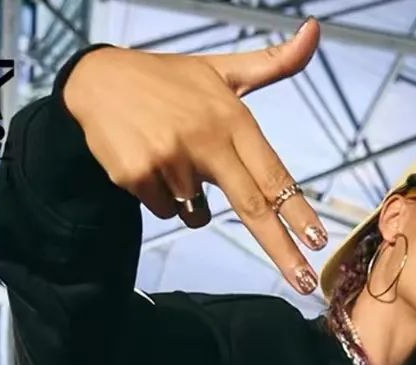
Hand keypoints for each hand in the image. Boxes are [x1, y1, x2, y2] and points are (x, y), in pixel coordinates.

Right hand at [63, 23, 327, 294]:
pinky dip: (162, 197)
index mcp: (231, 117)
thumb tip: (315, 31)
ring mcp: (170, 159)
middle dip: (281, 250)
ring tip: (173, 158)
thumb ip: (272, 63)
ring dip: (192, 201)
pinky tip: (150, 162)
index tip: (318, 242)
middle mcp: (204, 138)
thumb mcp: (221, 69)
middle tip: (304, 283)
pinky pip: (166, 211)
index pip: (273, 173)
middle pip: (252, 207)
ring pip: (198, 214)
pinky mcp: (139, 175)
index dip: (297, 211)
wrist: (97, 80)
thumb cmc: (169, 81)